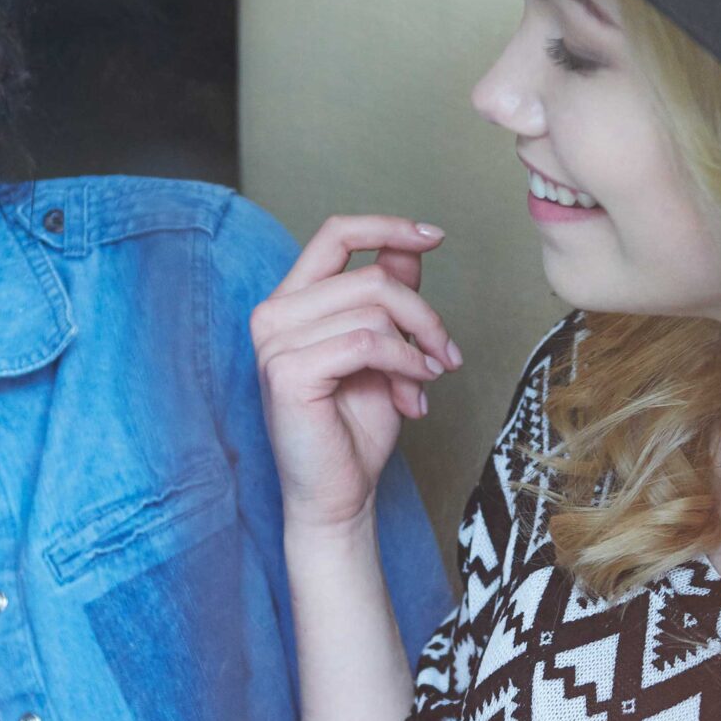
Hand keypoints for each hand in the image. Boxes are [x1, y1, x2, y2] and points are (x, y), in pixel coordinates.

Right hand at [252, 216, 461, 532]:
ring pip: (375, 310)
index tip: (435, 236)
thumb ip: (388, 296)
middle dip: (424, 315)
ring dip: (418, 348)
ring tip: (426, 381)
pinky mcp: (288, 370)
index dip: (387, 227)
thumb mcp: (384, 349)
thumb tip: (410, 246)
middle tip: (446, 356)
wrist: (338, 494)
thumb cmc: (356, 427)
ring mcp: (275, 342)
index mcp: (292, 301)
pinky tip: (414, 393)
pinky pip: (367, 343)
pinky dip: (405, 363)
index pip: (335, 235)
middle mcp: (274, 314)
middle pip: (371, 277)